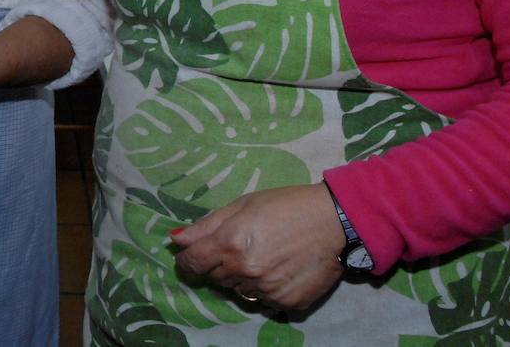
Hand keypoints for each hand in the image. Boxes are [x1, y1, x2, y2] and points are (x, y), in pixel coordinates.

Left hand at [170, 183, 346, 310]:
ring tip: (263, 257)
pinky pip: (264, 301)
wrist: (333, 222)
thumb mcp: (242, 206)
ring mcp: (266, 290)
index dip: (187, 260)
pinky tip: (279, 270)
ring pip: (238, 291)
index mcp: (229, 244)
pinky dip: (266, 289)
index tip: (191, 258)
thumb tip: (175, 239)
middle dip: (219, 264)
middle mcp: (245, 271)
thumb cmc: (285, 206)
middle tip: (240, 247)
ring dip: (242, 278)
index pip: (192, 263)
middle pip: (215, 277)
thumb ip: (206, 225)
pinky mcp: (286, 303)